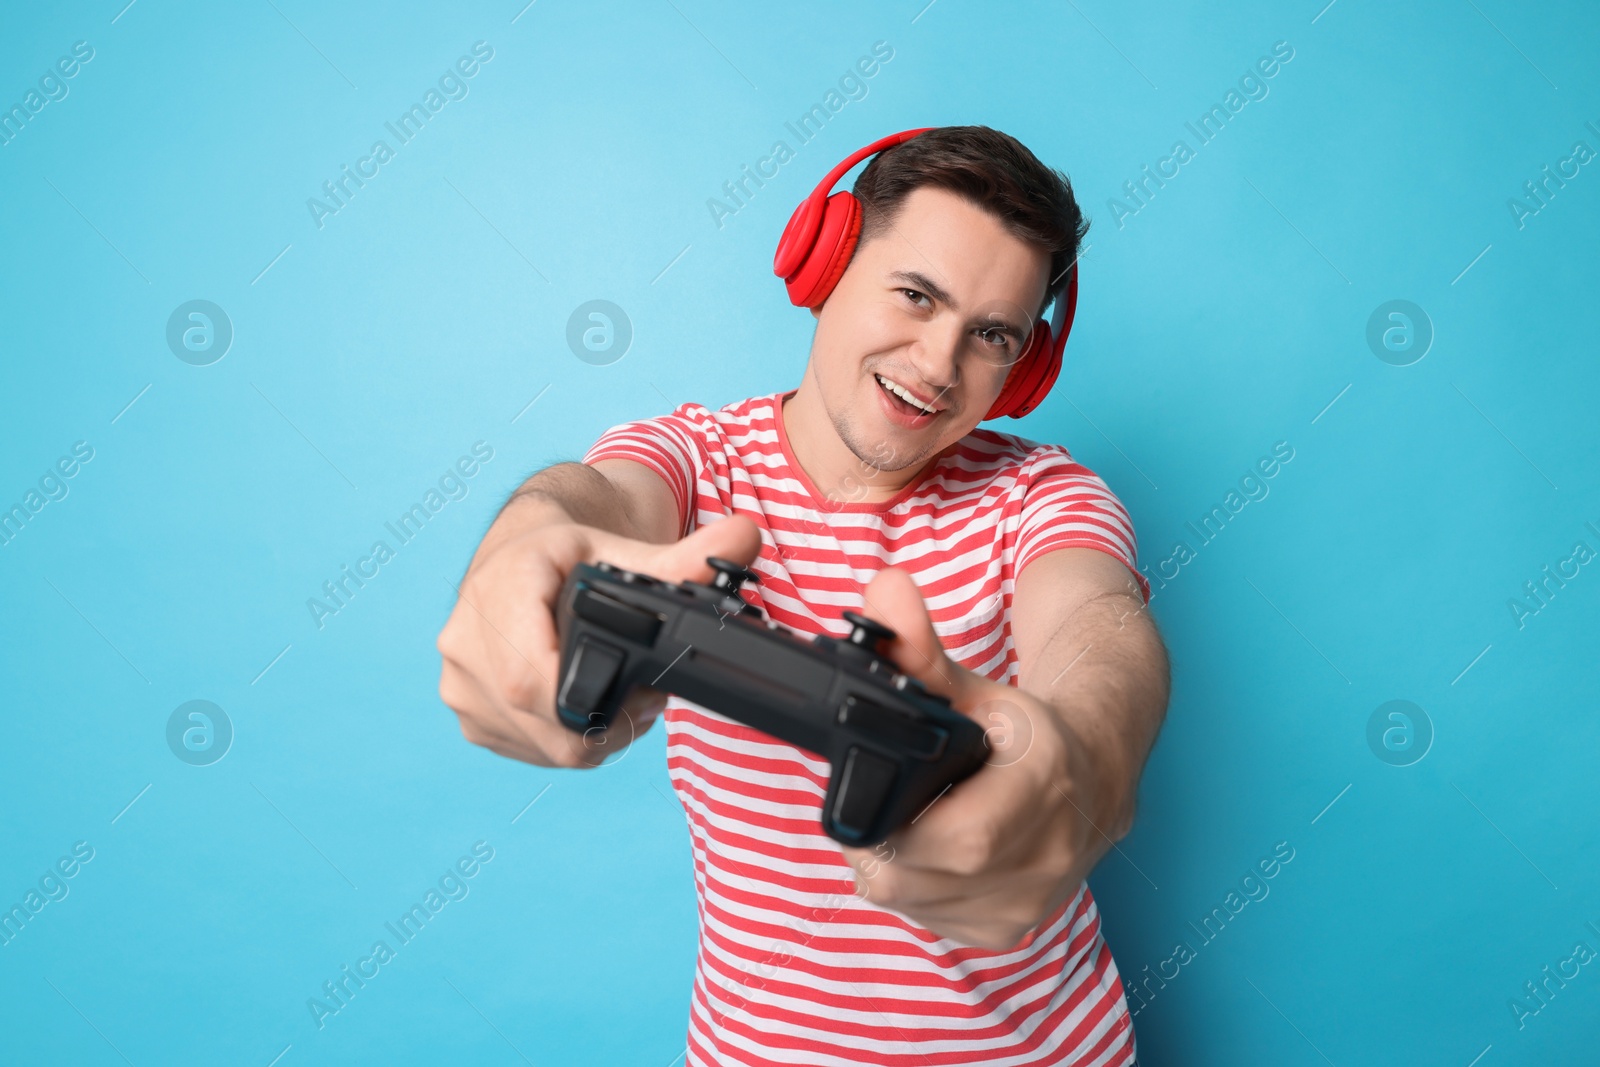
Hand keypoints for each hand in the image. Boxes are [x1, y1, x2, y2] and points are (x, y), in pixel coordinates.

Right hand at [436, 510, 760, 767]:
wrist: (521, 553)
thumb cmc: (571, 553)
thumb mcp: (624, 551)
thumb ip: (684, 559)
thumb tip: (745, 537)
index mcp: (500, 590)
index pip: (530, 680)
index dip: (592, 708)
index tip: (642, 699)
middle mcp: (465, 638)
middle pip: (538, 722)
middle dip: (604, 726)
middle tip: (644, 701)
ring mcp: (458, 680)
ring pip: (535, 743)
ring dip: (585, 736)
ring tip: (612, 695)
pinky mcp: (465, 711)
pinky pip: (522, 747)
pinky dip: (560, 739)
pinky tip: (579, 704)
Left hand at [837, 567, 1106, 950]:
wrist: (1099, 768)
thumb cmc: (1026, 728)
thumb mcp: (971, 685)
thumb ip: (918, 645)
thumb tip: (883, 587)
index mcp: (1042, 783)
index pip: (955, 837)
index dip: (894, 825)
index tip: (872, 795)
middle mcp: (1048, 851)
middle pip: (917, 878)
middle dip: (879, 846)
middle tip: (875, 808)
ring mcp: (1033, 899)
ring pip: (919, 906)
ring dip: (896, 871)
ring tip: (905, 826)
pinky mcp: (1014, 929)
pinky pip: (938, 923)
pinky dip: (920, 893)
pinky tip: (930, 856)